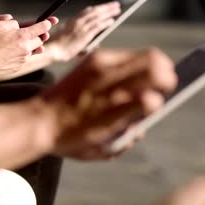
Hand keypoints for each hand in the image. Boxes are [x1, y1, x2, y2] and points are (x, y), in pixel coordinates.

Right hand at [0, 14, 56, 77]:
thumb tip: (17, 25)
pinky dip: (20, 54)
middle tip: (35, 32)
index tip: (50, 21)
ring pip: (32, 50)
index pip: (42, 27)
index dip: (47, 23)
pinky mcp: (18, 67)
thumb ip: (11, 21)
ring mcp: (23, 59)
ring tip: (17, 43)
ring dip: (28, 45)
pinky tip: (9, 52)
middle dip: (39, 35)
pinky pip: (23, 58)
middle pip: (40, 40)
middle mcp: (26, 48)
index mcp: (22, 35)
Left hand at [41, 48, 176, 159]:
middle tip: (164, 86)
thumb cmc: (69, 139)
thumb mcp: (101, 149)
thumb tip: (140, 129)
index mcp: (118, 108)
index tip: (159, 102)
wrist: (38, 120)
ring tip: (148, 79)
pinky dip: (133, 63)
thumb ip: (126, 139)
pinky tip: (123, 76)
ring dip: (154, 66)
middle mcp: (112, 83)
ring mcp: (103, 66)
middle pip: (157, 65)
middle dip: (167, 76)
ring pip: (145, 55)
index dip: (163, 97)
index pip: (156, 94)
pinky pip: (125, 55)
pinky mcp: (93, 58)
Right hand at [46, 1, 120, 61]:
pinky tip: (112, 20)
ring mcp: (81, 27)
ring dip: (108, 12)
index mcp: (72, 21)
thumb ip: (84, 41)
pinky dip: (105, 22)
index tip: (104, 7)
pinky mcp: (85, 34)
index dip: (97, 8)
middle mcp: (77, 21)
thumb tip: (97, 44)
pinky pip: (97, 26)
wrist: (53, 50)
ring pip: (98, 16)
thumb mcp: (70, 41)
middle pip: (95, 11)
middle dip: (106, 7)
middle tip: (116, 5)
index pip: (86, 12)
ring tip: (117, 9)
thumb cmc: (59, 48)